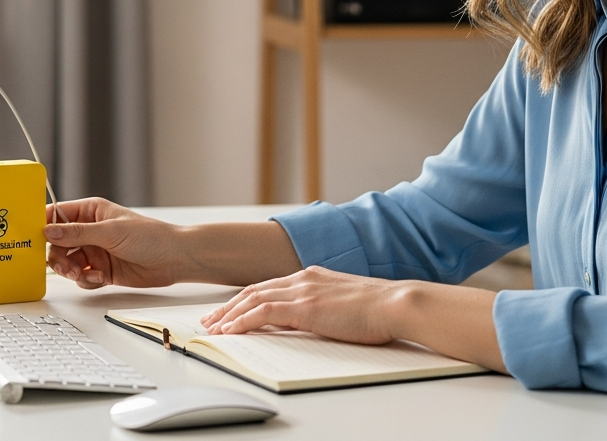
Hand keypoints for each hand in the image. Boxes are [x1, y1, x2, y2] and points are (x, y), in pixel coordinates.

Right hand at [44, 198, 186, 288]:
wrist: (173, 259)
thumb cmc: (150, 236)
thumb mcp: (110, 232)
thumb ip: (78, 234)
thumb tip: (49, 231)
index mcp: (91, 212)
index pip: (57, 216)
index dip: (43, 226)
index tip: (33, 239)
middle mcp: (90, 231)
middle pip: (58, 244)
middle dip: (59, 257)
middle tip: (66, 268)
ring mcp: (95, 251)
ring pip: (68, 263)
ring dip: (73, 272)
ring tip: (86, 275)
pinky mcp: (101, 270)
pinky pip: (82, 278)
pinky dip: (87, 280)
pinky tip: (102, 278)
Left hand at [199, 266, 406, 344]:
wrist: (395, 303)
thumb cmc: (378, 309)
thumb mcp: (343, 303)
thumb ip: (322, 306)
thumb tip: (307, 320)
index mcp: (312, 276)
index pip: (269, 287)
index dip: (246, 299)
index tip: (230, 311)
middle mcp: (303, 278)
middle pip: (254, 290)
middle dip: (229, 306)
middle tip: (211, 320)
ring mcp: (302, 290)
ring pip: (253, 300)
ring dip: (229, 314)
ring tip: (213, 328)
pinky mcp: (304, 307)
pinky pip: (263, 313)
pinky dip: (243, 321)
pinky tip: (231, 330)